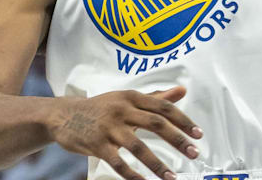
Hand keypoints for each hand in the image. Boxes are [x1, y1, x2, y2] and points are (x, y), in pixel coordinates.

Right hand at [51, 86, 202, 179]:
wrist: (63, 115)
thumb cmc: (101, 107)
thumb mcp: (127, 98)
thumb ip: (156, 97)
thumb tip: (182, 91)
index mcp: (132, 97)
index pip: (163, 107)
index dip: (183, 120)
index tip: (198, 134)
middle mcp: (122, 109)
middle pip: (155, 123)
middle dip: (177, 140)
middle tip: (194, 153)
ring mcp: (109, 128)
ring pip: (138, 146)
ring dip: (157, 164)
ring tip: (171, 177)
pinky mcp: (97, 144)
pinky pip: (118, 162)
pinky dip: (132, 174)